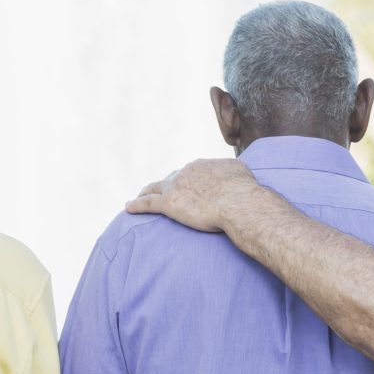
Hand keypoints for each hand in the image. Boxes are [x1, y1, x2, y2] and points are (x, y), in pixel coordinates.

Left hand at [126, 158, 261, 232]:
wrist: (238, 202)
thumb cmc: (245, 191)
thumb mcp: (241, 173)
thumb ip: (233, 172)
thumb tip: (236, 174)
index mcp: (202, 165)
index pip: (191, 172)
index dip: (187, 180)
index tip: (187, 187)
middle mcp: (186, 172)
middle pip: (172, 178)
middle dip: (167, 185)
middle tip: (162, 192)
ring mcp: (176, 186)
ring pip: (155, 188)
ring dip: (146, 192)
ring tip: (140, 197)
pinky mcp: (169, 204)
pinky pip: (148, 203)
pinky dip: (137, 205)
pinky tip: (129, 208)